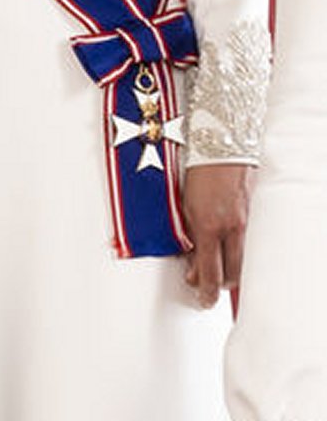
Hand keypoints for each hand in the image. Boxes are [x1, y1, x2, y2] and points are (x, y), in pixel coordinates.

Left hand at [182, 161, 252, 306]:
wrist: (221, 140)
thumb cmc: (196, 167)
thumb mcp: (184, 203)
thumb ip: (190, 237)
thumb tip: (192, 266)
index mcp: (208, 225)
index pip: (210, 274)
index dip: (206, 292)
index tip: (202, 299)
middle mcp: (231, 227)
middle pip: (232, 276)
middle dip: (219, 285)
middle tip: (206, 283)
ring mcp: (246, 222)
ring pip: (244, 264)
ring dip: (232, 271)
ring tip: (218, 266)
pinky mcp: (255, 216)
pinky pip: (250, 245)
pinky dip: (240, 252)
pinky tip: (230, 247)